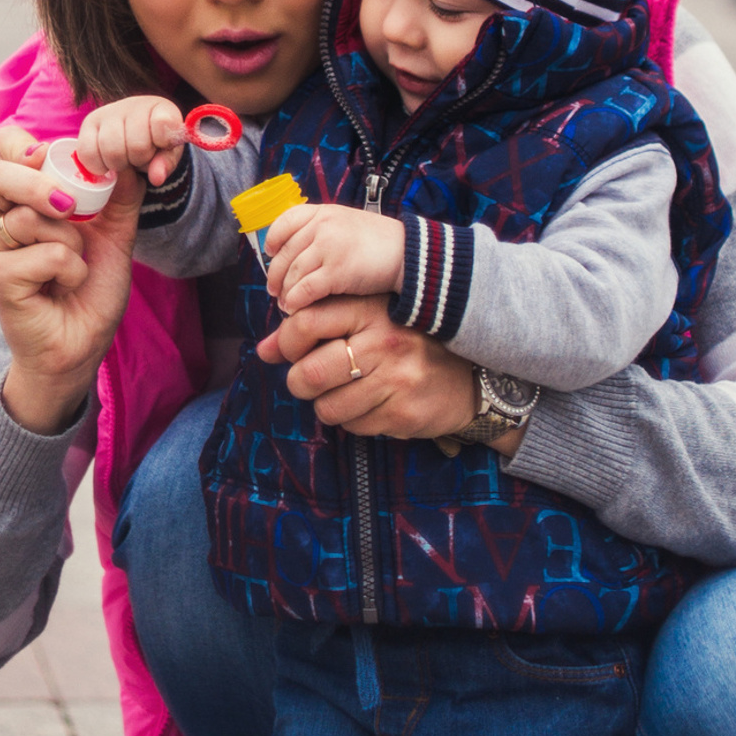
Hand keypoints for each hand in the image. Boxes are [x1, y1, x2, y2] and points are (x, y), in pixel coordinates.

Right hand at [0, 121, 144, 431]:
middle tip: (71, 207)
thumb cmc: (88, 285)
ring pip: (29, 217)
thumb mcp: (112, 232)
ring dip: (71, 240)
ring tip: (74, 262)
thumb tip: (130, 158)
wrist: (82, 340)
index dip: (26, 145)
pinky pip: (45, 254)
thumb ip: (119, 193)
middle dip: (41, 184)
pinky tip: (66, 285)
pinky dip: (71, 268)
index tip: (52, 157)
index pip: (3, 150)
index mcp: (13, 199)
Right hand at [75, 95, 186, 186]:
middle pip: (137, 146)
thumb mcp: (167, 155)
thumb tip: (157, 177)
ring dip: (119, 164)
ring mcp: (109, 111)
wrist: (132, 136)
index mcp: (160, 108)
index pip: (163, 123)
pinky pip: (88, 152)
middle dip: (140, 159)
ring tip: (124, 158)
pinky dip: (98, 165)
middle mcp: (134, 105)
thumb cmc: (154, 145)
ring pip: (112, 151)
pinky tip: (107, 162)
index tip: (161, 145)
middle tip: (140, 156)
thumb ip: (166, 164)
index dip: (163, 141)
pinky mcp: (89, 123)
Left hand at [263, 296, 495, 443]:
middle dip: (299, 382)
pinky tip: (368, 404)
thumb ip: (317, 326)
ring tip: (341, 393)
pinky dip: (350, 420)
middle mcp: (384, 342)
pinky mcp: (402, 414)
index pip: (306, 322)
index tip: (287, 349)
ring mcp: (395, 381)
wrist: (471, 377)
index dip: (285, 341)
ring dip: (324, 405)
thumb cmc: (408, 342)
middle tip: (308, 379)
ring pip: (327, 407)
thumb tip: (263, 349)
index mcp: (372, 309)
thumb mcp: (369, 319)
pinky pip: (352, 426)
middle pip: (310, 372)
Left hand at [264, 204, 405, 312]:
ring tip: (285, 304)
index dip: (273, 239)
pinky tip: (294, 310)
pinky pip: (305, 289)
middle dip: (275, 275)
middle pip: (285, 252)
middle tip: (273, 290)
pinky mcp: (337, 271)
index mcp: (324, 212)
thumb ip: (323, 230)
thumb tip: (295, 250)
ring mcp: (329, 247)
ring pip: (292, 274)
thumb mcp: (348, 224)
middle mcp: (323, 225)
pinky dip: (296, 302)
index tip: (270, 255)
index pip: (285, 220)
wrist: (409, 255)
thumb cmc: (381, 243)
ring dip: (285, 292)